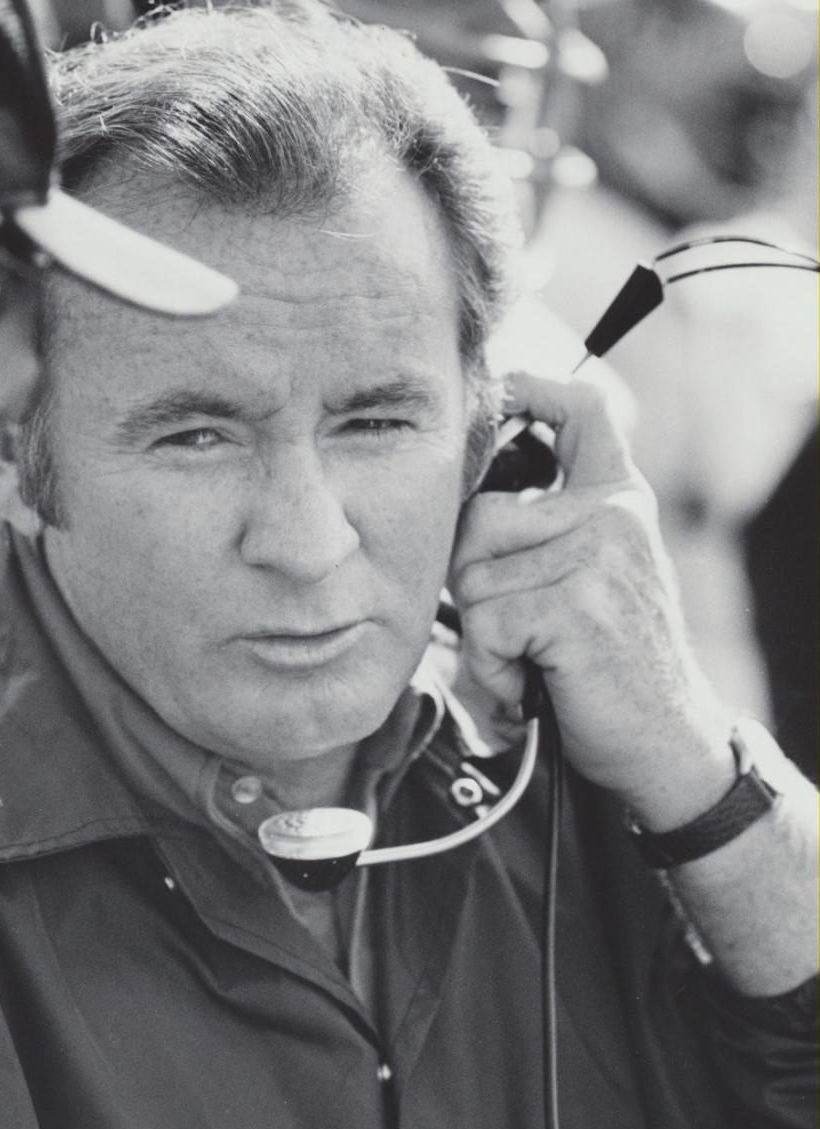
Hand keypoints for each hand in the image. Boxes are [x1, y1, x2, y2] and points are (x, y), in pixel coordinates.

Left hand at [450, 371, 733, 819]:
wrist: (665, 740)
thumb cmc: (609, 661)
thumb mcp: (594, 574)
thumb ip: (550, 528)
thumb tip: (463, 496)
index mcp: (618, 498)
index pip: (582, 409)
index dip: (530, 388)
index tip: (495, 391)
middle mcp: (612, 513)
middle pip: (478, 515)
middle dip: (473, 582)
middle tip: (515, 632)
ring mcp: (596, 555)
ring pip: (472, 575)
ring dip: (482, 635)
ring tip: (529, 659)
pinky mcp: (574, 604)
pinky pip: (484, 622)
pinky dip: (492, 665)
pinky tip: (531, 682)